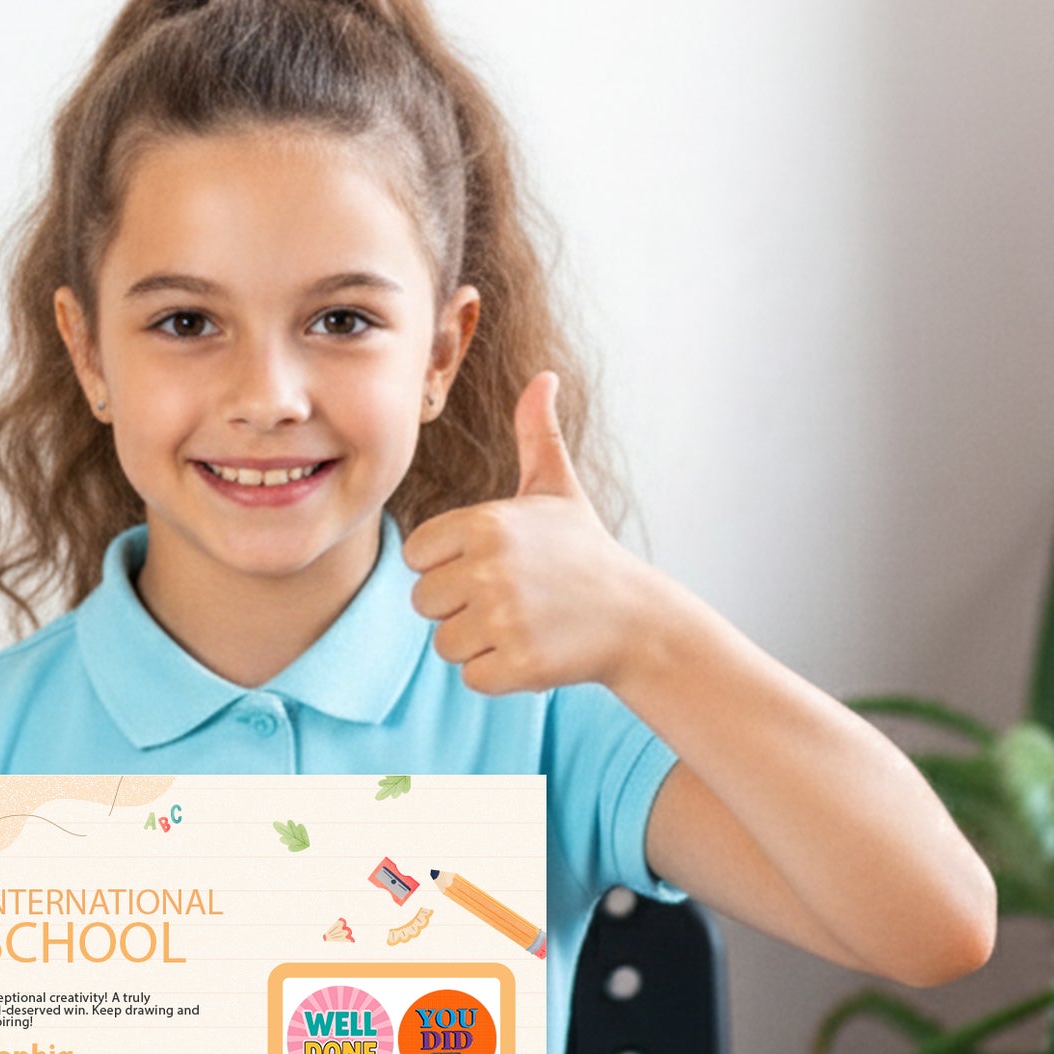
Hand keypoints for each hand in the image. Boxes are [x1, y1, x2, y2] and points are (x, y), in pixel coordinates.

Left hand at [402, 371, 650, 695]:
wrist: (635, 618)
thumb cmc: (585, 552)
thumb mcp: (558, 490)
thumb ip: (537, 434)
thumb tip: (543, 376)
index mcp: (484, 523)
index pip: (418, 556)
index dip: (448, 566)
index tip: (490, 565)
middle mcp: (488, 568)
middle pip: (424, 603)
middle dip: (460, 607)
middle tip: (512, 599)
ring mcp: (504, 618)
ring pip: (445, 643)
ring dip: (479, 642)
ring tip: (524, 623)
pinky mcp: (518, 663)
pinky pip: (472, 677)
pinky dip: (499, 672)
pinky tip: (534, 649)